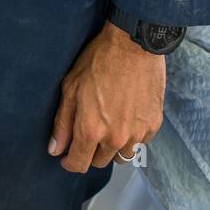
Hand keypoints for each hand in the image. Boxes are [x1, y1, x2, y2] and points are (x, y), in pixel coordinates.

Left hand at [48, 20, 165, 171]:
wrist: (134, 45)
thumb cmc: (99, 61)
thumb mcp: (71, 88)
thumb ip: (62, 123)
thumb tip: (55, 149)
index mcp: (91, 130)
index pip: (79, 164)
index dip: (70, 161)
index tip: (67, 155)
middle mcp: (116, 138)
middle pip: (100, 162)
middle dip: (90, 151)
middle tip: (88, 130)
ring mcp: (137, 133)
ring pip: (121, 155)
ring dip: (112, 147)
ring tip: (108, 124)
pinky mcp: (154, 125)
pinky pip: (140, 142)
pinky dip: (131, 135)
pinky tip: (126, 115)